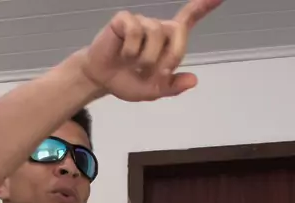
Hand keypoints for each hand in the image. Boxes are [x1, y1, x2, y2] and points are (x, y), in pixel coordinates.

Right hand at [79, 0, 223, 102]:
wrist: (101, 80)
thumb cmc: (128, 80)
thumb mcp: (153, 90)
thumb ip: (173, 86)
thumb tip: (194, 80)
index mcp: (167, 41)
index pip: (188, 19)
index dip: (204, 7)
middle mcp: (157, 27)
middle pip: (177, 31)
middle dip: (171, 55)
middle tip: (159, 72)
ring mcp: (140, 22)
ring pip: (155, 33)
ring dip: (146, 58)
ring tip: (135, 65)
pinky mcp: (124, 21)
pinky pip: (135, 31)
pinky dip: (131, 49)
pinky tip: (123, 54)